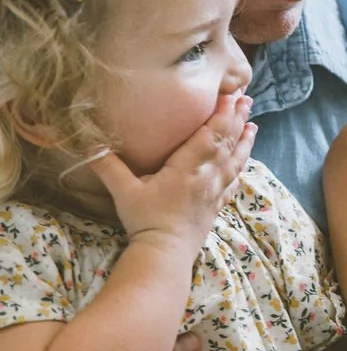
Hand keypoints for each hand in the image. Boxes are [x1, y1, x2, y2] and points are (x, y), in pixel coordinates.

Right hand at [89, 91, 255, 258]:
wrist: (165, 255)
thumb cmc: (145, 221)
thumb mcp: (123, 191)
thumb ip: (108, 166)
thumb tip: (88, 144)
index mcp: (186, 167)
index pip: (210, 135)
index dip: (222, 114)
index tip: (232, 95)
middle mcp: (206, 177)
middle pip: (226, 143)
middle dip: (237, 119)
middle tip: (248, 99)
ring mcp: (214, 192)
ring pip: (235, 161)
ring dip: (245, 141)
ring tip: (253, 125)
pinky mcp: (216, 207)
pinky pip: (233, 183)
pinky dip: (240, 168)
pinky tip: (244, 162)